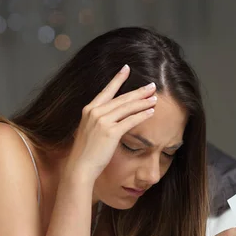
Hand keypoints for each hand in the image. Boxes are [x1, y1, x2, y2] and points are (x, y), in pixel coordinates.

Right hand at [65, 64, 157, 180]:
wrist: (80, 166)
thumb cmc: (86, 152)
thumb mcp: (90, 130)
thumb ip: (99, 121)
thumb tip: (113, 117)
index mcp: (89, 110)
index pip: (107, 90)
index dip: (118, 79)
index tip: (127, 69)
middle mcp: (95, 112)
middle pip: (121, 98)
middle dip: (138, 91)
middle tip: (152, 85)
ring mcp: (102, 121)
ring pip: (127, 108)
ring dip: (143, 102)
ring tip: (155, 98)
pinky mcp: (110, 132)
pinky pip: (130, 121)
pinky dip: (142, 115)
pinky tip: (151, 112)